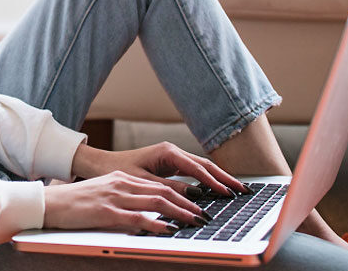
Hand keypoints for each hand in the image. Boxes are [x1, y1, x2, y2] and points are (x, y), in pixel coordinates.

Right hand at [43, 170, 210, 233]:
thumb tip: (149, 211)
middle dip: (188, 203)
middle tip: (205, 214)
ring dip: (180, 213)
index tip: (198, 204)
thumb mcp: (104, 193)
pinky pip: (137, 218)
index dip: (181, 194)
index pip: (158, 185)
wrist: (50, 202)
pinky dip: (156, 224)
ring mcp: (114, 197)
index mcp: (121, 179)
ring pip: (155, 202)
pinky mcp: (106, 212)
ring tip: (196, 221)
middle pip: (162, 191)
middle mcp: (121, 184)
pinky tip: (169, 230)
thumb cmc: (76, 202)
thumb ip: (125, 198)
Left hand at [71, 142, 247, 197]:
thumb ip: (169, 188)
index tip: (229, 194)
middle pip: (205, 165)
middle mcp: (172, 151)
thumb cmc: (119, 170)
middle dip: (225, 177)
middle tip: (244, 190)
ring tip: (237, 190)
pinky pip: (194, 171)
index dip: (214, 182)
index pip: (197, 168)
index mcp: (167, 152)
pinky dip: (207, 179)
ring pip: (201, 167)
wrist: (103, 164)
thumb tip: (195, 196)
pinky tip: (218, 188)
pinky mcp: (170, 163)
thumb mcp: (144, 182)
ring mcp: (172, 156)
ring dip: (219, 178)